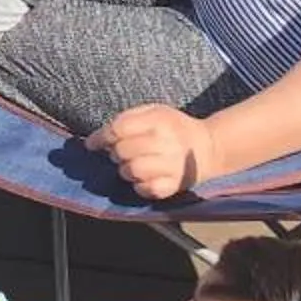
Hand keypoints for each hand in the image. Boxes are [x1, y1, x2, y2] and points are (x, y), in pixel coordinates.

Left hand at [88, 105, 217, 201]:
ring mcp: (171, 165)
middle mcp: (165, 141)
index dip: (101, 137)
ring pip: (130, 171)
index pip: (118, 128)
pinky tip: (145, 178)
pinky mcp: (174, 185)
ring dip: (126, 170)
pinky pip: (145, 189)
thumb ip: (127, 119)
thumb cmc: (173, 128)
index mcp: (158, 119)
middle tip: (122, 153)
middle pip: (121, 151)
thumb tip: (96, 139)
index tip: (93, 144)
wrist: (207, 148)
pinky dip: (140, 186)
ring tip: (134, 165)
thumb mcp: (154, 111)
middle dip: (115, 153)